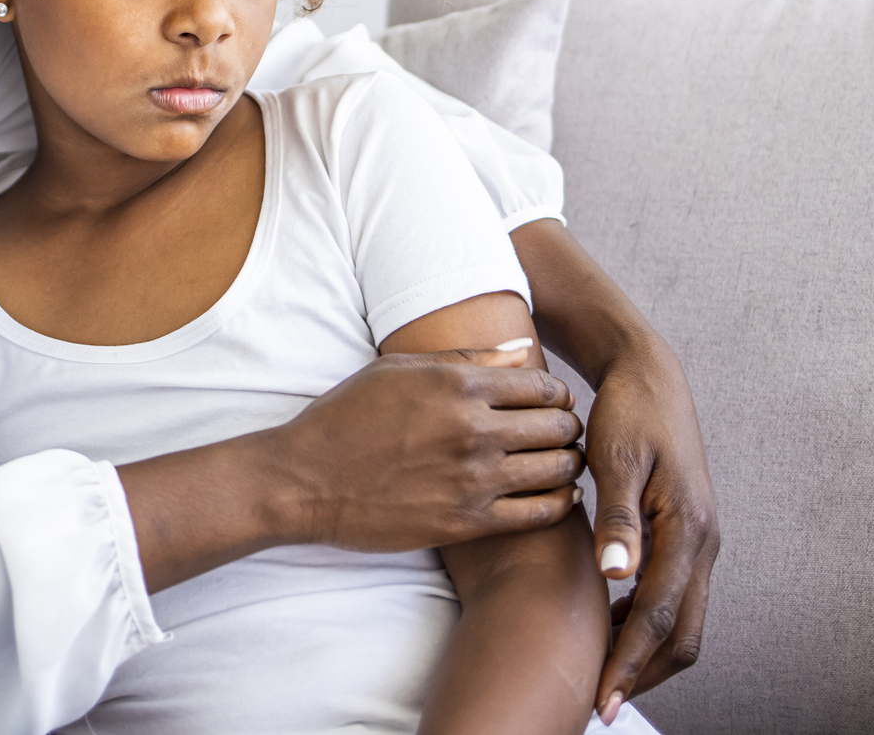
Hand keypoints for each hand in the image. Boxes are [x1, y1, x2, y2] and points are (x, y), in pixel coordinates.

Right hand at [272, 349, 585, 552]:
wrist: (305, 480)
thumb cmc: (347, 417)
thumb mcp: (399, 370)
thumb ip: (467, 358)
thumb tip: (524, 351)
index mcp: (459, 385)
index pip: (542, 386)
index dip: (557, 394)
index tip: (555, 402)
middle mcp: (473, 429)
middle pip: (557, 427)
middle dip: (568, 428)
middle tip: (564, 433)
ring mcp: (473, 479)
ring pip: (556, 470)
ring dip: (569, 464)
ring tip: (564, 463)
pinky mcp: (467, 522)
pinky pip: (537, 514)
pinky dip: (558, 504)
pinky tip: (559, 497)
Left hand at [511, 220, 719, 717]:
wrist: (650, 377)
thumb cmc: (629, 414)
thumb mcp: (618, 460)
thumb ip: (618, 519)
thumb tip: (616, 577)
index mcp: (688, 528)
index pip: (661, 617)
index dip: (630, 662)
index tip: (600, 698)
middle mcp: (703, 542)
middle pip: (683, 634)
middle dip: (643, 673)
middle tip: (598, 701)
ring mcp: (699, 542)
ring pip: (683, 621)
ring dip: (646, 652)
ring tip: (600, 673)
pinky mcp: (686, 536)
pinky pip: (675, 597)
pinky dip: (647, 624)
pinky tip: (609, 625)